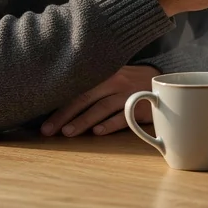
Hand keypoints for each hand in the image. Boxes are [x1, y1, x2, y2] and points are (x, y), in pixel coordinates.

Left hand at [41, 65, 158, 137]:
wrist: (163, 81)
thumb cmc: (129, 83)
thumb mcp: (112, 78)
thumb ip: (92, 89)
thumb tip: (60, 108)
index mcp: (103, 74)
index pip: (76, 89)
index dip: (58, 105)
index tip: (43, 122)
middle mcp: (114, 81)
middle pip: (84, 97)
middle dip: (64, 115)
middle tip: (48, 130)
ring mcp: (128, 93)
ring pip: (101, 107)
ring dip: (83, 120)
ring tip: (68, 133)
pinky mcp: (141, 106)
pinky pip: (123, 116)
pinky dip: (109, 124)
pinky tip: (97, 132)